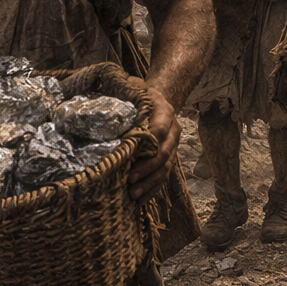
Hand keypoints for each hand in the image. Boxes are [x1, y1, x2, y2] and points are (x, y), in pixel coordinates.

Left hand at [128, 87, 178, 201]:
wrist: (161, 101)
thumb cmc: (143, 95)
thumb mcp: (137, 85)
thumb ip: (130, 86)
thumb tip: (112, 86)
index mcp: (166, 112)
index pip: (161, 128)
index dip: (150, 141)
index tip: (132, 151)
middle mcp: (173, 132)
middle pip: (164, 154)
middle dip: (147, 168)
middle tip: (130, 179)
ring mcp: (172, 147)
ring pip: (165, 169)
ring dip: (150, 183)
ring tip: (134, 194)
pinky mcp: (168, 159)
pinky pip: (164, 177)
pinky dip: (153, 189)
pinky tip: (141, 200)